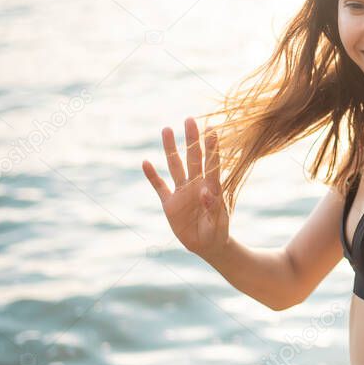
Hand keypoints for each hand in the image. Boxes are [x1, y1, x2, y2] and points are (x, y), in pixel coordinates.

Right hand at [142, 117, 229, 258]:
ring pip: (175, 165)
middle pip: (193, 158)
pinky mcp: (170, 203)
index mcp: (212, 188)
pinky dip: (152, 175)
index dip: (212, 147)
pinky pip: (159, 186)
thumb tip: (206, 191)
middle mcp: (196, 185)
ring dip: (170, 148)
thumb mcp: (218, 224)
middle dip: (191, 139)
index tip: (211, 129)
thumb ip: (213, 208)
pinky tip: (145, 162)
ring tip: (166, 129)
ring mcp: (182, 193)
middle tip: (189, 119)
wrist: (208, 245)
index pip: (212, 164)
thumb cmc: (218, 233)